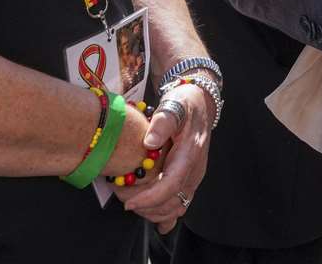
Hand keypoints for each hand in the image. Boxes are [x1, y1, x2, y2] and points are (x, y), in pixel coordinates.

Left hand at [113, 81, 212, 232]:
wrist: (200, 104)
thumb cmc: (184, 104)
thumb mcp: (173, 106)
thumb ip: (162, 122)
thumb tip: (150, 142)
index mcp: (190, 153)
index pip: (171, 184)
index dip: (150, 198)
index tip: (129, 203)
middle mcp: (195, 170)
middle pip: (171, 203)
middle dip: (145, 207)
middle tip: (121, 198)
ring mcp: (194, 177)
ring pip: (175, 208)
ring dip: (152, 212)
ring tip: (131, 202)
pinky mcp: (190, 180)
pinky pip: (179, 205)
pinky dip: (165, 215)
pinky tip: (153, 218)